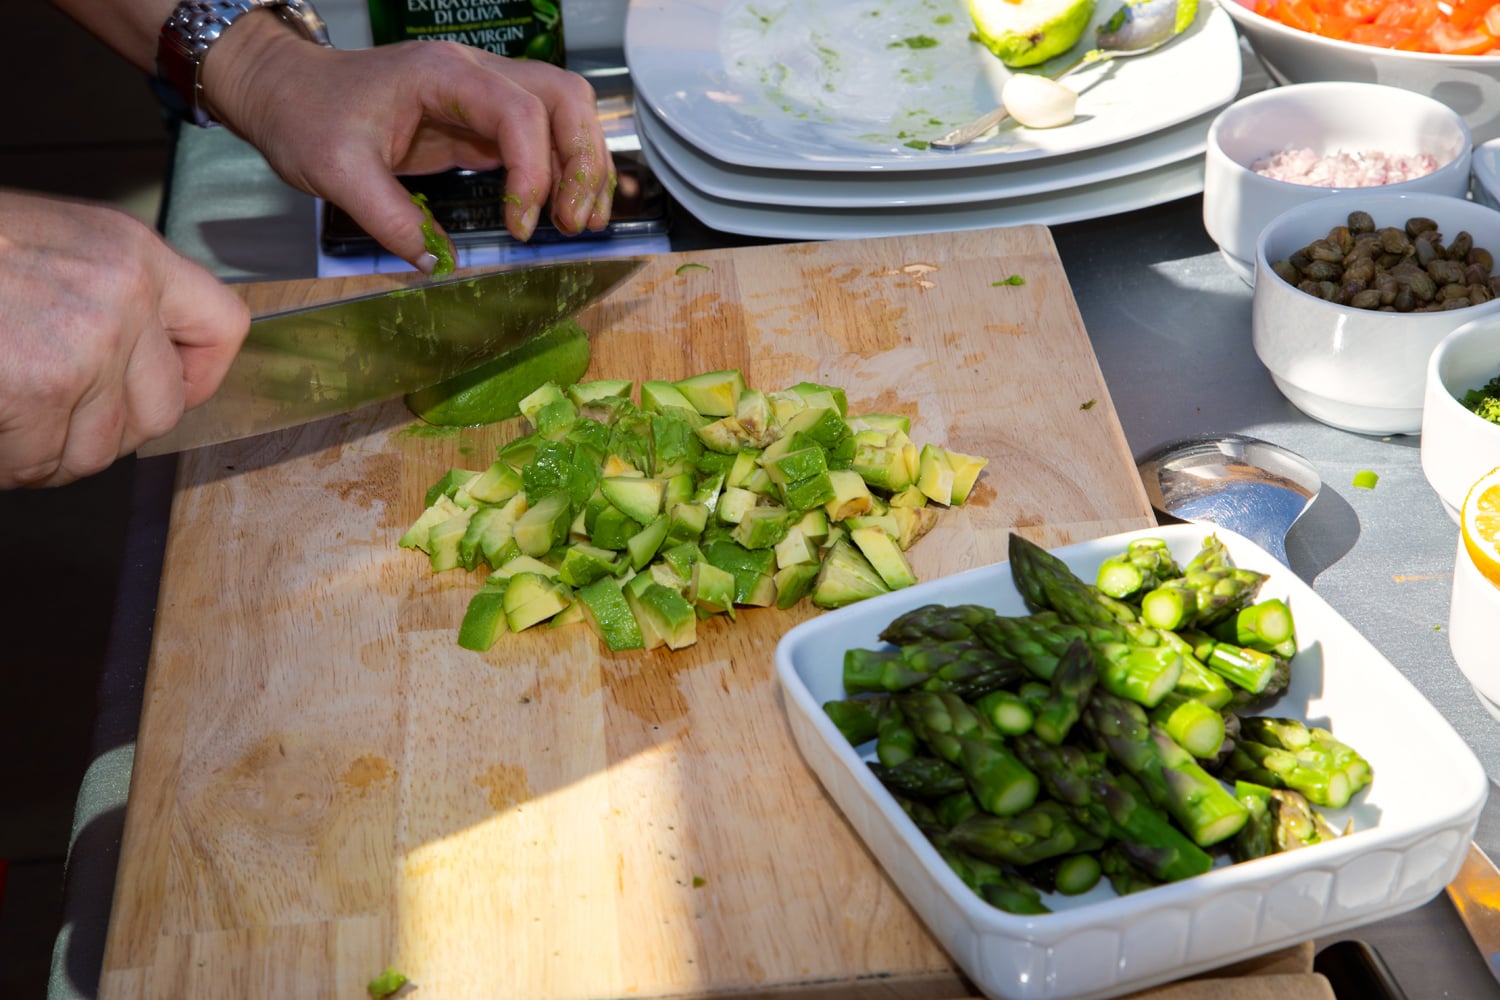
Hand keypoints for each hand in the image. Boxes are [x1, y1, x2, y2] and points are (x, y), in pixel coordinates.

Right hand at [0, 190, 250, 487]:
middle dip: (107, 431)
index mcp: (132, 255)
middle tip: (54, 421)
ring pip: (100, 449)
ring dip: (48, 453)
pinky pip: (38, 460)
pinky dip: (7, 460)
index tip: (170, 393)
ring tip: (10, 419)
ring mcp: (86, 343)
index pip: (222, 327)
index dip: (198, 376)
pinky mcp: (40, 385)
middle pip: (161, 410)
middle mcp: (123, 296)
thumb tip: (137, 371)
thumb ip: (105, 300)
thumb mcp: (52, 248)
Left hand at [204, 17, 615, 270]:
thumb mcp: (336, 172)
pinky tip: (562, 212)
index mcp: (443, 74)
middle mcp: (475, 75)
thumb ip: (389, 219)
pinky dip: (563, 172)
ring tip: (581, 222)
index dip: (532, 172)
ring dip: (584, 165)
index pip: (519, 111)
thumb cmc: (306, 115)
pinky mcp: (482, 122)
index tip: (519, 226)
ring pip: (566, 112)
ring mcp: (483, 96)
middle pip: (564, 98)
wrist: (286, 90)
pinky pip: (543, 137)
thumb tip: (438, 264)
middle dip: (582, 161)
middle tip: (573, 223)